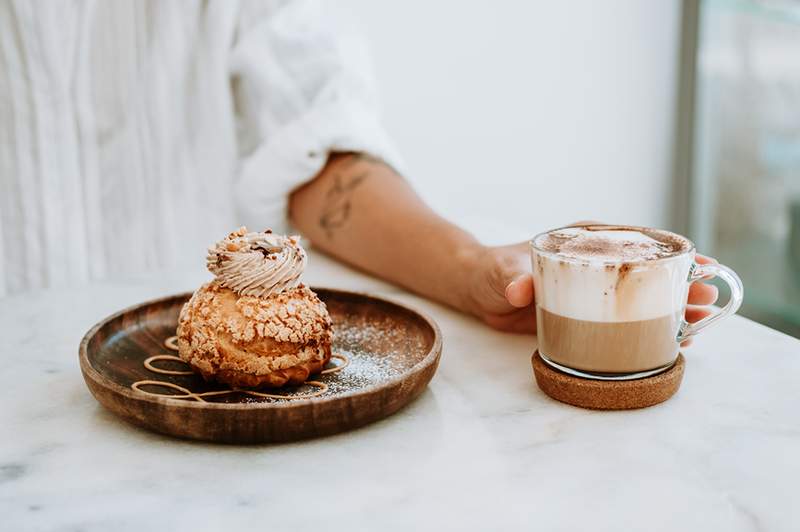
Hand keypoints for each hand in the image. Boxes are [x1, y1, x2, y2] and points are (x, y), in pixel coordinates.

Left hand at [464, 244, 719, 342]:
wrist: (479, 291)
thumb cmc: (492, 271)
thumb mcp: (501, 273)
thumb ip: (511, 279)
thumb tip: (519, 290)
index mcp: (583, 240)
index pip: (634, 241)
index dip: (669, 251)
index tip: (698, 260)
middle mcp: (595, 262)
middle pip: (646, 270)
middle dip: (679, 282)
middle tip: (707, 297)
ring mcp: (594, 289)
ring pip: (641, 296)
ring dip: (670, 308)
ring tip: (698, 322)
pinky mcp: (587, 314)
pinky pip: (623, 320)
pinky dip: (646, 328)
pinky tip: (669, 341)